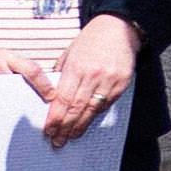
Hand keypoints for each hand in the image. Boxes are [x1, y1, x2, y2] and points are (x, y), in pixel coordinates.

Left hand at [34, 17, 141, 141]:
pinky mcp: (122, 83)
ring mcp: (109, 80)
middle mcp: (93, 75)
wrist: (117, 29)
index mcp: (76, 68)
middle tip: (57, 140)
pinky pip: (106, 104)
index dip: (55, 117)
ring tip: (71, 137)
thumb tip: (54, 97)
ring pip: (92, 110)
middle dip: (65, 127)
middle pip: (76, 108)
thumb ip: (62, 75)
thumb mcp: (70, 54)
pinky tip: (87, 122)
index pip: (63, 99)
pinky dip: (95, 115)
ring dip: (80, 126)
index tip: (48, 130)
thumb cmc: (91, 41)